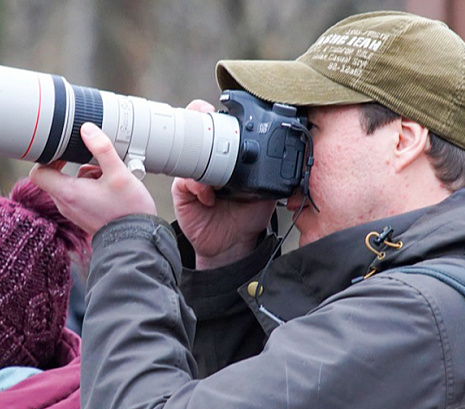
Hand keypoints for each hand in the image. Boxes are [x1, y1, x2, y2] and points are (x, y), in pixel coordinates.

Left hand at [29, 122, 156, 233]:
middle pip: (56, 177)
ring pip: (70, 185)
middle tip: (93, 161)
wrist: (138, 240)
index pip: (38, 173)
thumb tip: (87, 130)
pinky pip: (80, 196)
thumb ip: (102, 149)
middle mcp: (66, 205)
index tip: (63, 151)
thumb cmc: (129, 211)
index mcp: (68, 193)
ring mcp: (74, 212)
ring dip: (86, 176)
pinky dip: (91, 187)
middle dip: (73, 164)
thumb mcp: (119, 173)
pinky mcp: (84, 216)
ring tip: (107, 177)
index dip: (47, 157)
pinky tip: (110, 187)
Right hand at [171, 99, 275, 268]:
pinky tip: (210, 197)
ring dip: (201, 158)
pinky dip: (198, 186)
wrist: (235, 243)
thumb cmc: (249, 214)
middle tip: (211, 127)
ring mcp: (192, 174)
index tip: (224, 110)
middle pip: (195, 129)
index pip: (217, 125)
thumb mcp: (267, 188)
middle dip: (200, 121)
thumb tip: (282, 153)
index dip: (217, 114)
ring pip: (187, 153)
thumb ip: (271, 170)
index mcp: (227, 154)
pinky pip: (184, 181)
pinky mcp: (183, 192)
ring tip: (216, 175)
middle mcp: (207, 160)